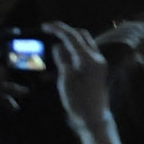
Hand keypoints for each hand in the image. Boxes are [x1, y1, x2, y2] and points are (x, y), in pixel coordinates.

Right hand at [44, 22, 119, 143]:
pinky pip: (83, 57)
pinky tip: (59, 63)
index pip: (73, 36)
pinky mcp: (96, 71)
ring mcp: (98, 64)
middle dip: (66, 32)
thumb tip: (59, 46)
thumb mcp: (66, 79)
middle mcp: (96, 57)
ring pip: (83, 45)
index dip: (59, 29)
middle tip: (50, 33)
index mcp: (89, 58)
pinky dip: (71, 56)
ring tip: (52, 48)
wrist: (93, 118)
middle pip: (81, 36)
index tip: (45, 26)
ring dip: (68, 44)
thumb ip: (63, 59)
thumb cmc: (78, 100)